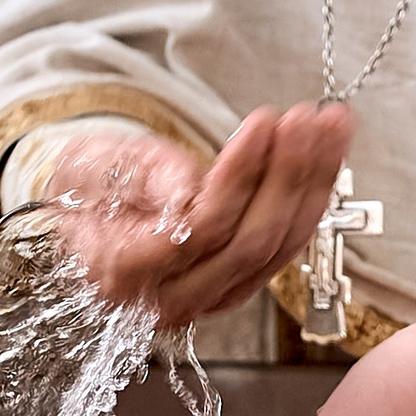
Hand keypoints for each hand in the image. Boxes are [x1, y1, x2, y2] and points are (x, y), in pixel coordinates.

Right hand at [46, 102, 353, 325]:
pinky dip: (312, 199)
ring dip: (313, 182)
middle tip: (308, 117)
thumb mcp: (93, 164)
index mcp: (126, 271)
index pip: (201, 229)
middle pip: (249, 243)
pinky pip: (285, 248)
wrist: (84, 214)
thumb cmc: (85, 185)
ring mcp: (209, 298)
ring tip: (331, 125)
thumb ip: (142, 175)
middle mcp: (171, 297)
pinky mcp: (237, 286)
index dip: (240, 176)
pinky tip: (328, 156)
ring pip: (277, 248)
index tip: (262, 122)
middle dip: (288, 174)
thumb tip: (189, 188)